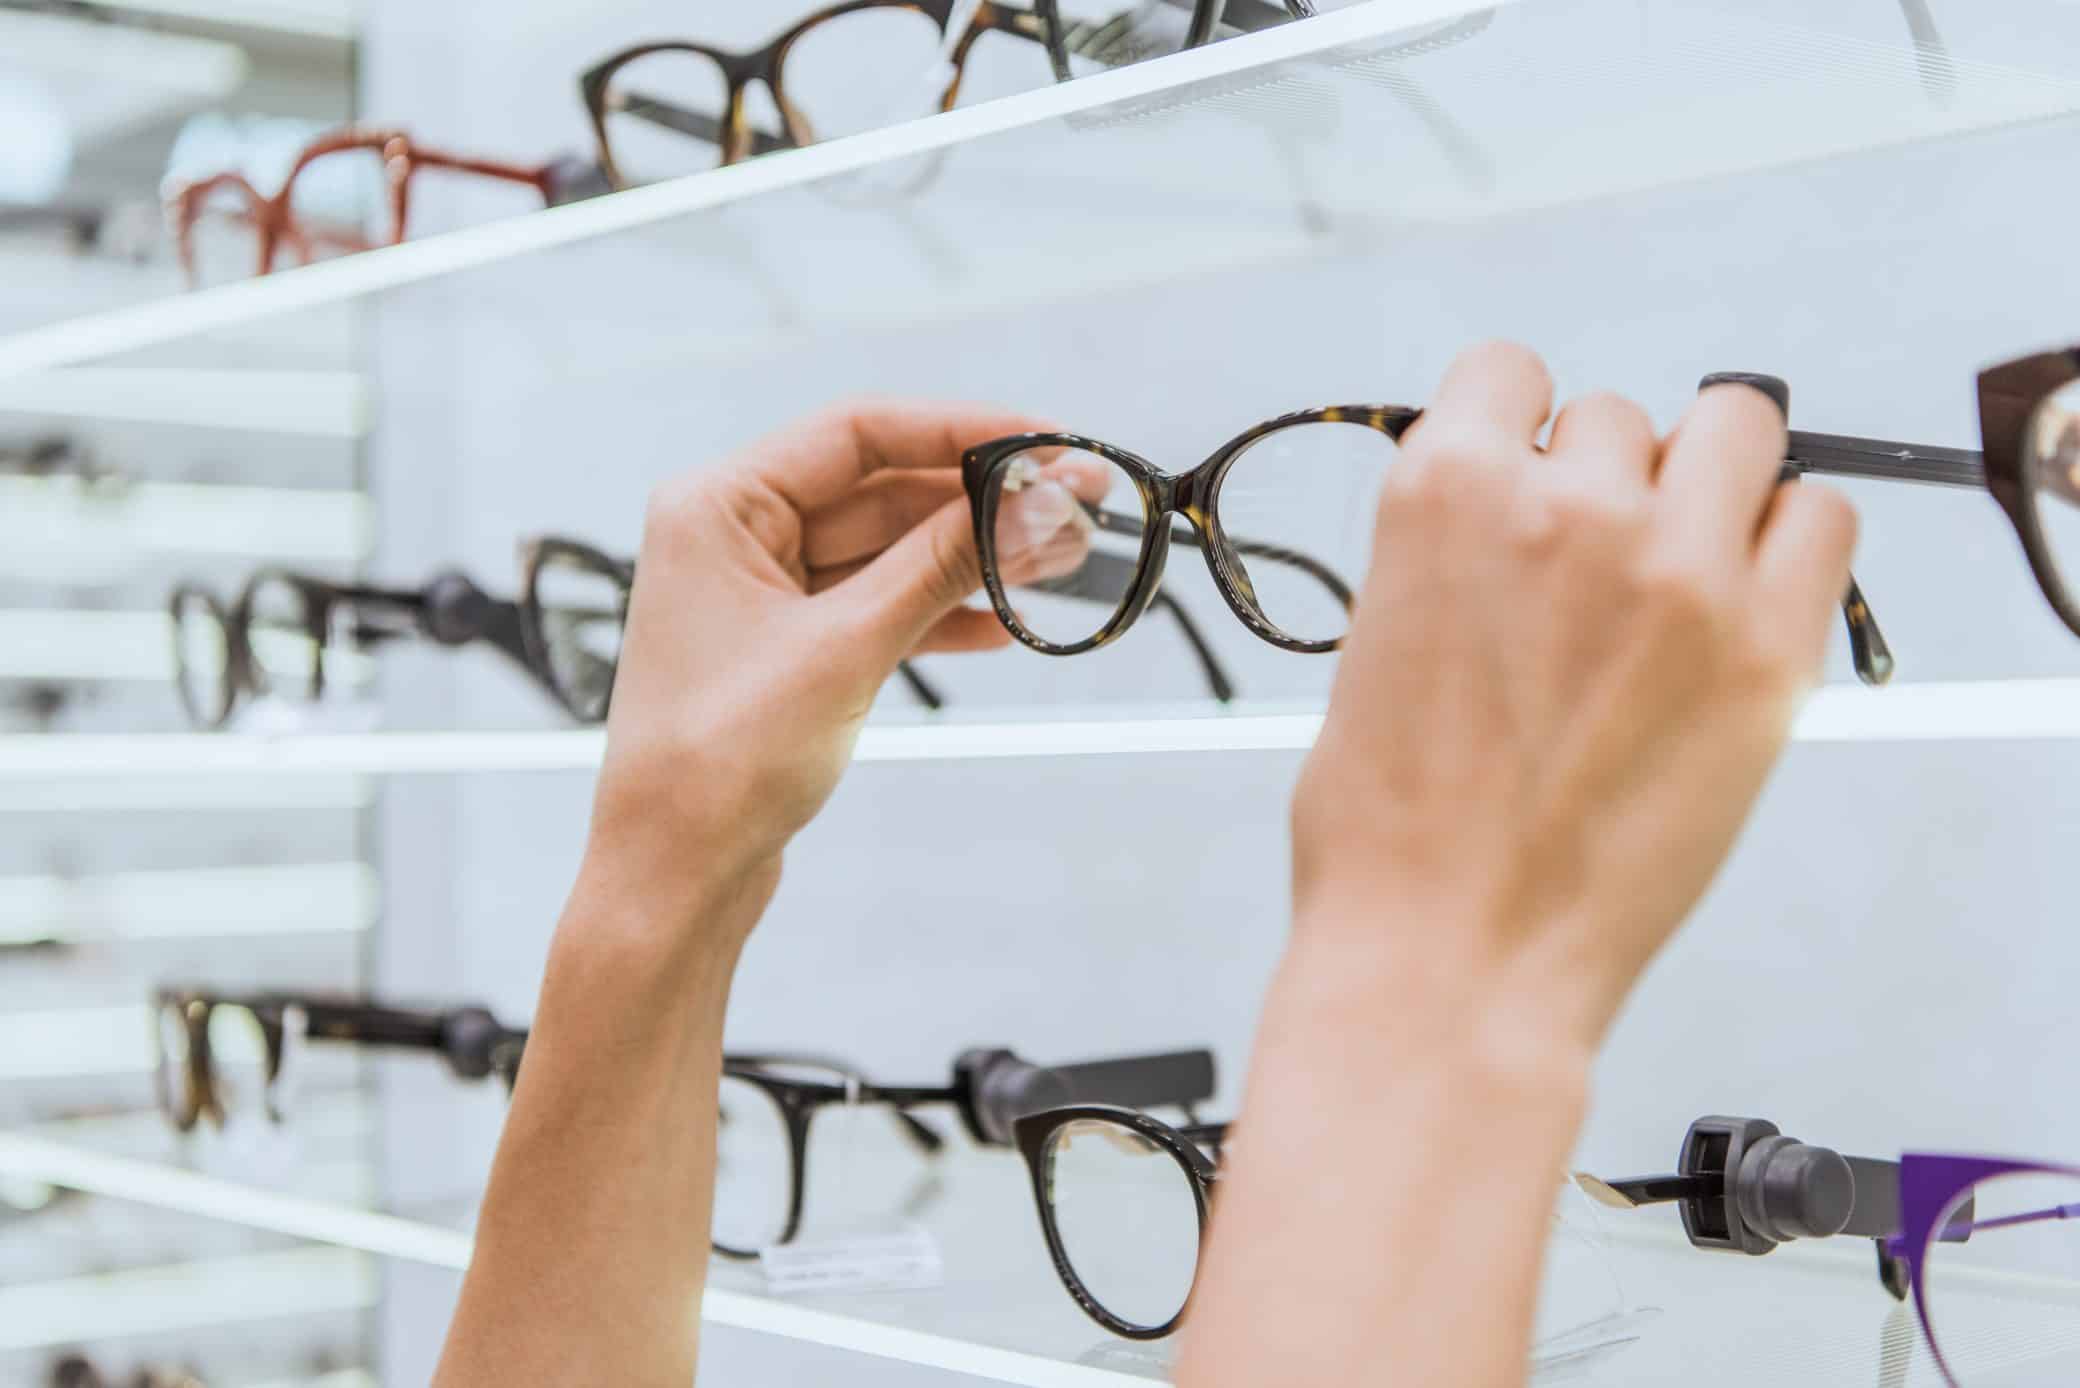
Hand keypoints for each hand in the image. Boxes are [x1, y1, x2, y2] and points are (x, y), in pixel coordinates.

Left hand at [581, 399, 1052, 930]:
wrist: (675, 875)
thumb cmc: (716, 766)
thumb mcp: (845, 650)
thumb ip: (940, 569)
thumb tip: (1029, 507)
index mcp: (718, 506)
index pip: (858, 432)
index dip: (960, 430)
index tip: (1044, 442)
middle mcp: (734, 534)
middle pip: (880, 487)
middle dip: (979, 501)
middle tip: (1073, 505)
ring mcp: (762, 591)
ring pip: (888, 549)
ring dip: (970, 557)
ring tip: (1059, 559)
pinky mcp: (790, 645)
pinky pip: (878, 602)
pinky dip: (939, 609)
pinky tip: (1004, 621)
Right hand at [1291, 341, 1857, 1045]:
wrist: (1450, 954)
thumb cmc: (1392, 832)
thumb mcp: (1375, 643)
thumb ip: (1450, 550)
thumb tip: (1511, 513)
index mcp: (1443, 495)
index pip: (1508, 372)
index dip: (1518, 424)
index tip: (1529, 464)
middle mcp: (1564, 507)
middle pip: (1620, 413)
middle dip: (1607, 479)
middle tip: (1595, 570)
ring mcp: (1676, 571)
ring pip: (1736, 430)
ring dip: (1707, 485)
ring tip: (1680, 571)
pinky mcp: (1766, 648)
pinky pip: (1823, 519)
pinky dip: (1791, 542)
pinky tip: (1741, 604)